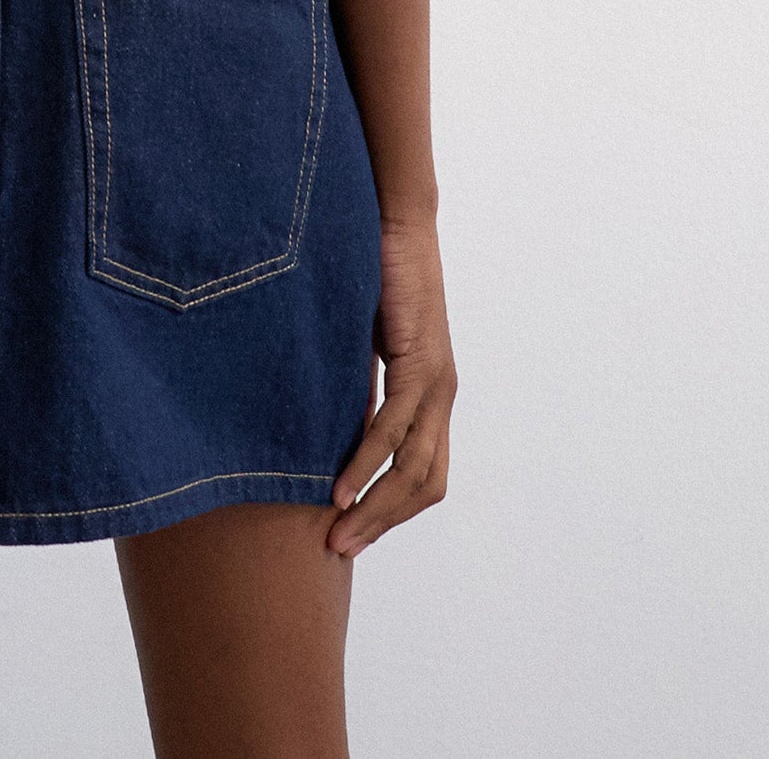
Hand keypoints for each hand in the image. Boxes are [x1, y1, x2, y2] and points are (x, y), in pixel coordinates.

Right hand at [326, 212, 456, 556]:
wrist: (396, 221)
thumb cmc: (375, 273)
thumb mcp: (362, 343)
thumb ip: (357, 382)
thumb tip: (325, 421)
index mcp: (432, 395)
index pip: (424, 476)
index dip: (391, 510)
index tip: (349, 531)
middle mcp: (442, 395)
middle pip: (426, 485)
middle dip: (382, 523)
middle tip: (340, 547)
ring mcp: (436, 381)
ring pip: (414, 468)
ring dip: (375, 507)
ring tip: (337, 533)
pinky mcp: (419, 360)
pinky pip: (393, 427)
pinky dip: (366, 463)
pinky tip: (340, 487)